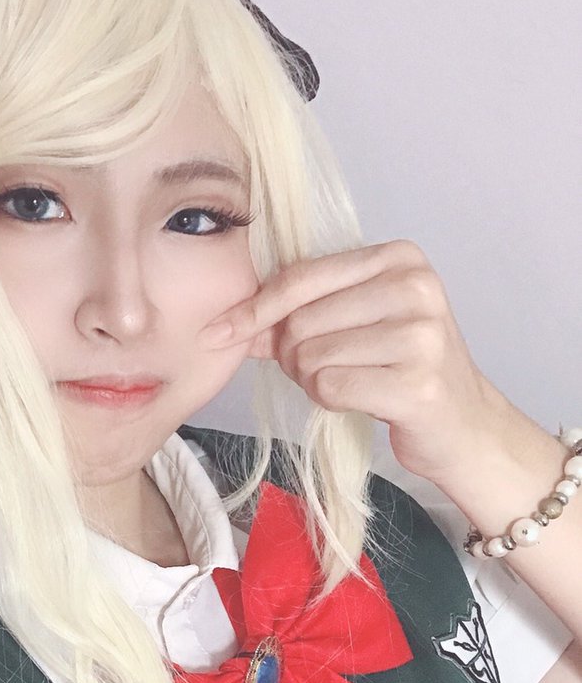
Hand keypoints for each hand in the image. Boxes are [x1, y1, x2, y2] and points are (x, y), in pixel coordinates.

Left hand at [199, 239, 506, 483]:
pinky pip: (330, 388)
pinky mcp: (417, 384)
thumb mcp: (355, 324)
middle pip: (300, 321)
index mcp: (398, 257)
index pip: (301, 277)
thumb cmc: (401, 369)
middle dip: (293, 355)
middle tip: (322, 369)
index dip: (255, 309)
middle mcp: (414, 287)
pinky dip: (329, 400)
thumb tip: (228, 322)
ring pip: (311, 357)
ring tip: (349, 382)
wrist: (463, 424)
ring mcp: (421, 335)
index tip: (219, 331)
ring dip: (313, 380)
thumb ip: (295, 315)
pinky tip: (358, 399)